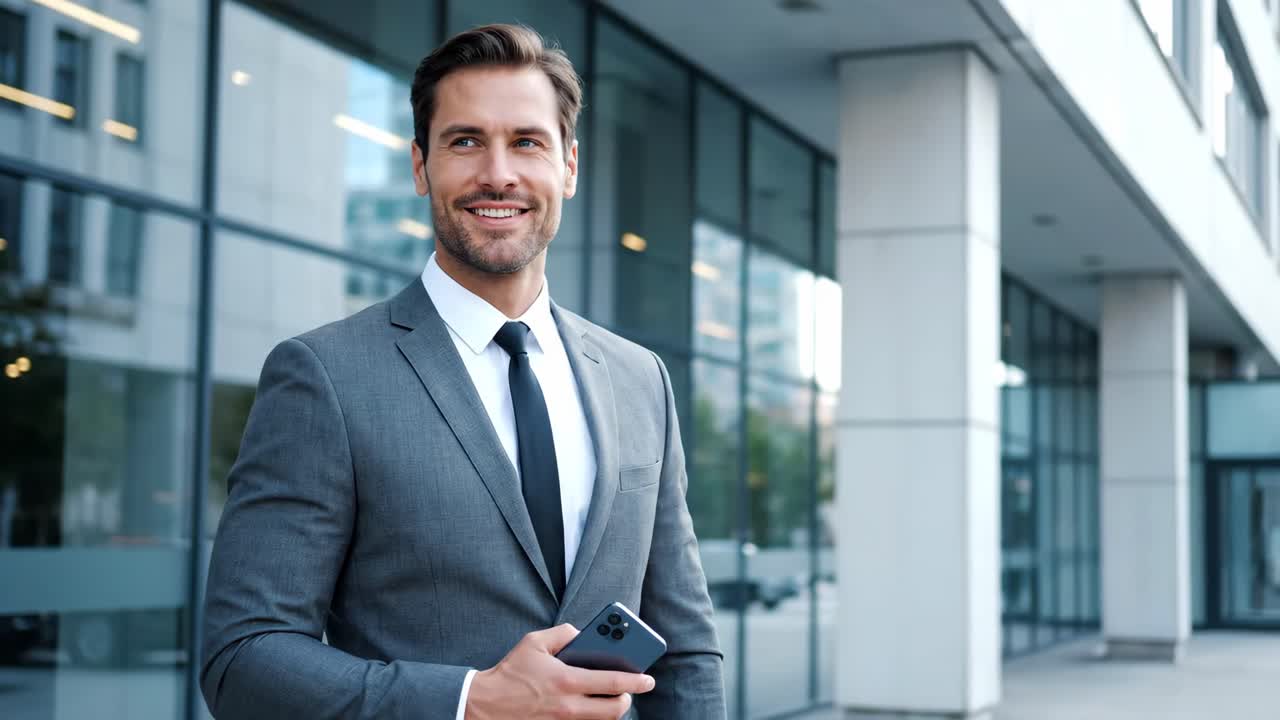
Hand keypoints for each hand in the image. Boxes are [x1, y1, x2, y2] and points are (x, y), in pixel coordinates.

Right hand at [465, 623, 655, 719]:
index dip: (636, 681)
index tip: (648, 679)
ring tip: (611, 696)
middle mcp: (569, 706)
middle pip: (614, 710)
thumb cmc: (510, 672)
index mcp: (567, 680)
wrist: (484, 705)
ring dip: (611, 710)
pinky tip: (590, 704)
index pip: (613, 683)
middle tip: (630, 689)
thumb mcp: (534, 642)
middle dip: (627, 699)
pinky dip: (592, 716)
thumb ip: (563, 632)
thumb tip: (582, 633)